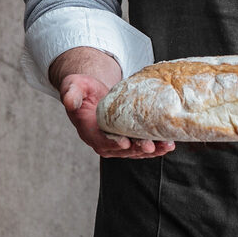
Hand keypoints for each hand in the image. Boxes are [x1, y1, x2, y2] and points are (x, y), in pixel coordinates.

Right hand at [58, 73, 175, 158]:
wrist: (92, 92)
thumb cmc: (82, 88)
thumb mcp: (72, 86)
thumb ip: (71, 94)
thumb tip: (69, 101)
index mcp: (88, 130)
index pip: (100, 140)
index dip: (112, 142)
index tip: (125, 142)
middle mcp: (102, 141)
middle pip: (121, 149)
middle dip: (137, 148)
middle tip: (150, 145)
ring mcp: (116, 143)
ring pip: (135, 150)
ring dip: (152, 150)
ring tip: (166, 145)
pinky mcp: (128, 139)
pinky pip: (142, 146)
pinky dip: (156, 146)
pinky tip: (168, 144)